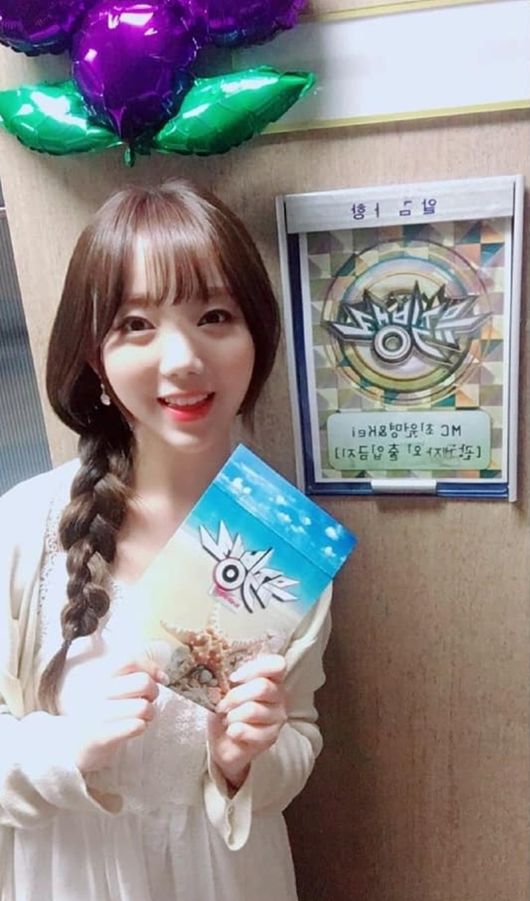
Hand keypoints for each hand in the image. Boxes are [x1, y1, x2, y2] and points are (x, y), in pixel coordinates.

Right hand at [60, 656, 167, 774]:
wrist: (71, 748)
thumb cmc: (101, 715)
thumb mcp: (114, 690)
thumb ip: (136, 675)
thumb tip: (163, 677)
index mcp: (100, 677)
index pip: (130, 660)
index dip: (151, 667)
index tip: (161, 679)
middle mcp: (97, 692)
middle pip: (143, 682)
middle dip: (154, 693)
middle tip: (146, 702)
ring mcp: (96, 714)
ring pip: (143, 707)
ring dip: (149, 714)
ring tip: (140, 719)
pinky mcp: (99, 736)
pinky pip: (134, 726)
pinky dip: (141, 726)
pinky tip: (135, 728)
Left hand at [207, 655, 286, 788]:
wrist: (223, 743)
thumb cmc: (225, 712)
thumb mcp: (222, 691)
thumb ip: (226, 680)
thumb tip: (221, 675)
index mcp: (270, 678)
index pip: (277, 664)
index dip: (256, 667)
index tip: (234, 677)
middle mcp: (278, 695)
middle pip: (262, 687)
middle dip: (235, 696)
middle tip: (222, 704)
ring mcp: (277, 717)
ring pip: (253, 709)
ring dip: (233, 715)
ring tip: (228, 719)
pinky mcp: (272, 737)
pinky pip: (251, 731)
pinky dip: (235, 731)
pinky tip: (233, 732)